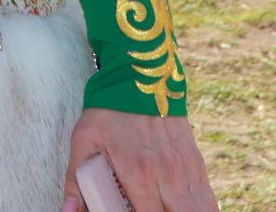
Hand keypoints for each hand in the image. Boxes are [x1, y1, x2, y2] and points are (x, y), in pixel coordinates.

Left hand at [63, 109, 216, 211]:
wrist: (141, 76)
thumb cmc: (109, 110)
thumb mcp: (83, 141)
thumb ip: (75, 181)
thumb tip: (67, 210)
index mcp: (139, 175)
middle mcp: (168, 177)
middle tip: (147, 209)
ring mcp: (187, 171)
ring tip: (167, 208)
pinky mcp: (197, 164)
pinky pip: (208, 200)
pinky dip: (200, 209)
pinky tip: (184, 207)